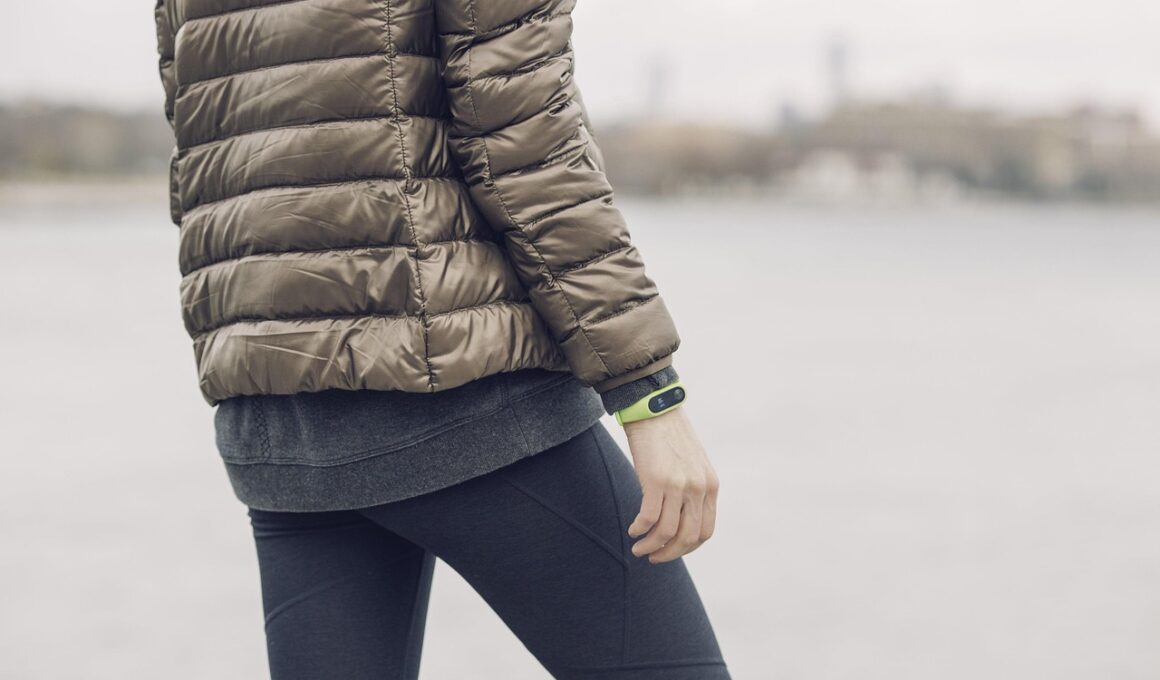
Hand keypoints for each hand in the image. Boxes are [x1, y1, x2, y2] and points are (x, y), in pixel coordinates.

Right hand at [623, 405, 719, 563]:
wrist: (655, 409)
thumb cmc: (669, 437)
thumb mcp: (692, 465)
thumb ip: (692, 490)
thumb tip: (679, 518)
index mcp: (711, 486)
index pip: (705, 531)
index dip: (687, 548)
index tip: (671, 551)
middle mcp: (699, 488)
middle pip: (688, 537)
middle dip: (669, 554)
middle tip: (653, 557)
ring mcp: (679, 484)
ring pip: (667, 532)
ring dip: (651, 546)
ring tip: (638, 547)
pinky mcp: (656, 480)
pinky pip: (649, 518)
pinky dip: (640, 530)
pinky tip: (633, 529)